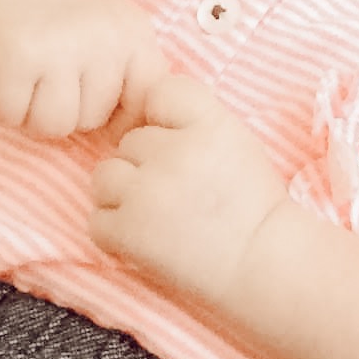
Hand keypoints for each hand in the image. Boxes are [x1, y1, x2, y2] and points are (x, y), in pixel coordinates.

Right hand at [0, 0, 166, 139]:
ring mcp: (60, 46)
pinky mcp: (17, 56)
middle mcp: (103, 37)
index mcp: (134, 34)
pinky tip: (5, 79)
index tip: (93, 101)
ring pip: (55, 126)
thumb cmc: (60, 17)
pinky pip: (13, 115)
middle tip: (50, 77)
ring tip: (30, 83)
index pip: (145, 105)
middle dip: (68, 110)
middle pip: (93, 121)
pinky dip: (3, 106)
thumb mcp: (112, 32)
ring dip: (34, 115)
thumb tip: (128, 138)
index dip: (119, 117)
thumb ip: (133, 77)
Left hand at [88, 74, 288, 310]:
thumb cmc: (251, 206)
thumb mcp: (235, 142)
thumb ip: (192, 121)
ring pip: (104, 177)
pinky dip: (116, 234)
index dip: (164, 121)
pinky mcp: (128, 230)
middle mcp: (174, 152)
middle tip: (180, 196)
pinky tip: (148, 241)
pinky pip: (97, 220)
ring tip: (159, 218)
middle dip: (145, 167)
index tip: (183, 148)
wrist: (262, 266)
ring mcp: (147, 191)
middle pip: (129, 142)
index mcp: (208, 124)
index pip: (160, 93)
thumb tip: (143, 114)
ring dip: (122, 197)